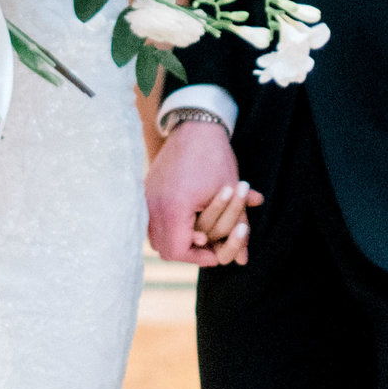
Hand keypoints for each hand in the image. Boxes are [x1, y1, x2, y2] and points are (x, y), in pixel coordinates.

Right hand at [148, 115, 260, 267]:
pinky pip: (151, 221)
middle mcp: (153, 206)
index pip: (178, 251)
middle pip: (164, 249)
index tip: (214, 252)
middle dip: (187, 252)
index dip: (198, 257)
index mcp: (173, 208)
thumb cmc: (215, 159)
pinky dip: (168, 227)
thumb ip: (235, 229)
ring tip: (197, 236)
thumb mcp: (231, 195)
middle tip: (207, 247)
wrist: (194, 127)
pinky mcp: (144, 193)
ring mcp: (145, 199)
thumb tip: (243, 261)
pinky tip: (185, 222)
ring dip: (176, 240)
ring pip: (155, 237)